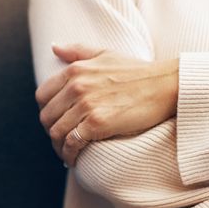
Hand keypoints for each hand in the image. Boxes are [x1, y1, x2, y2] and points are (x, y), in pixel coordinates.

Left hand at [35, 44, 179, 166]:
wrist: (165, 85)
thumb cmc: (138, 71)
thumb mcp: (105, 54)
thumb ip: (77, 51)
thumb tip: (54, 48)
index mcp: (74, 71)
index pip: (42, 96)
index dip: (46, 112)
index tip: (56, 121)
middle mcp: (76, 87)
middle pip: (47, 117)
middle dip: (51, 132)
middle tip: (62, 141)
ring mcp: (86, 105)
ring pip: (56, 133)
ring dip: (59, 147)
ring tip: (67, 153)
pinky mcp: (97, 123)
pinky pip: (72, 143)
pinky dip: (69, 154)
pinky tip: (75, 159)